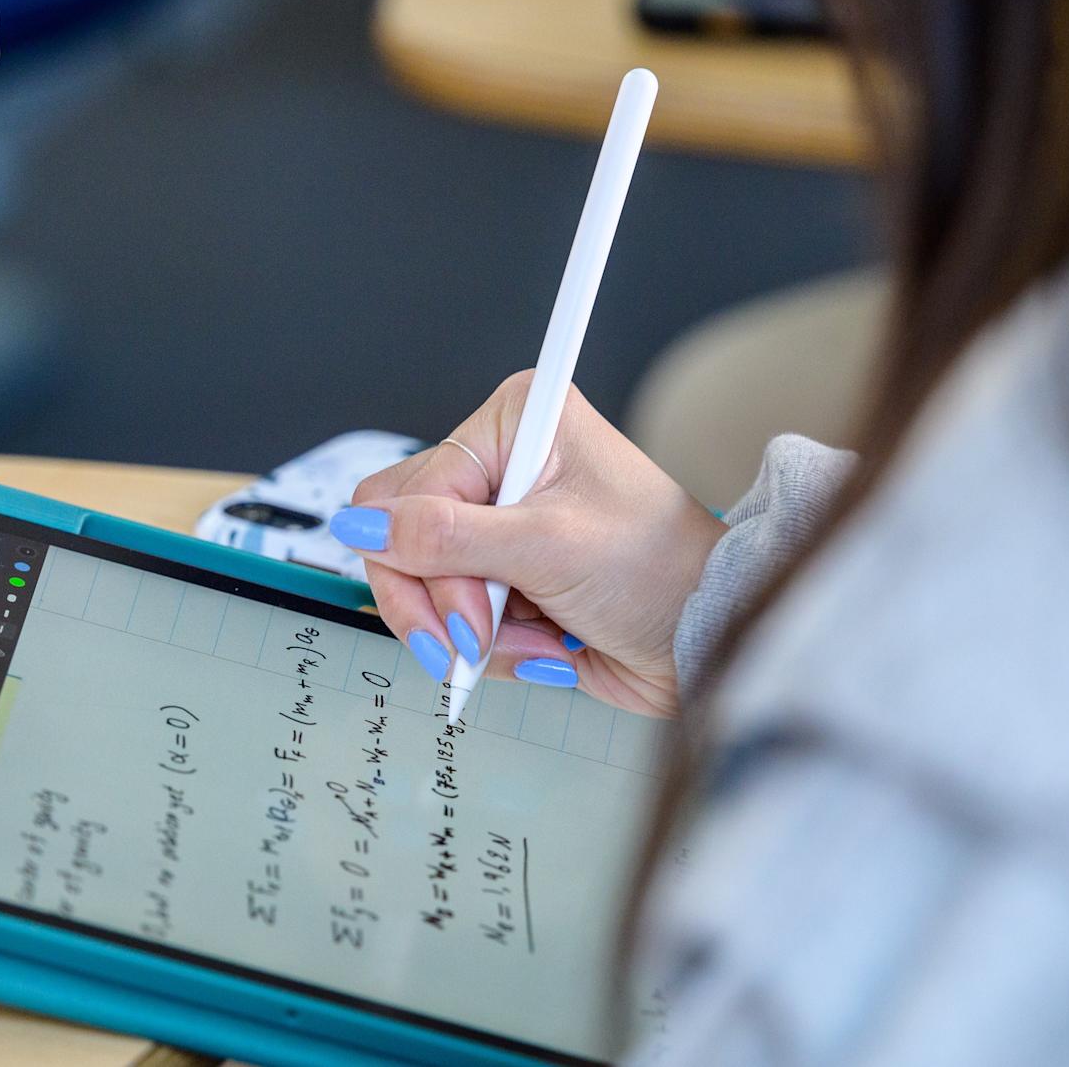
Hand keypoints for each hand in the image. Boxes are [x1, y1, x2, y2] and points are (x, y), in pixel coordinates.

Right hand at [328, 373, 724, 716]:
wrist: (709, 636)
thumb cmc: (660, 571)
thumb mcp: (548, 548)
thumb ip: (445, 539)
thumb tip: (359, 526)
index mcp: (514, 422)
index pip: (409, 491)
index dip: (426, 561)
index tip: (469, 615)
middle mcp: (503, 466)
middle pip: (402, 538)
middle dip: (444, 603)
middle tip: (478, 641)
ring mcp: (503, 526)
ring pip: (424, 588)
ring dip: (476, 632)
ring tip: (537, 641)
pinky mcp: (509, 579)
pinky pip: (456, 620)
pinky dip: (496, 647)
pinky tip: (546, 647)